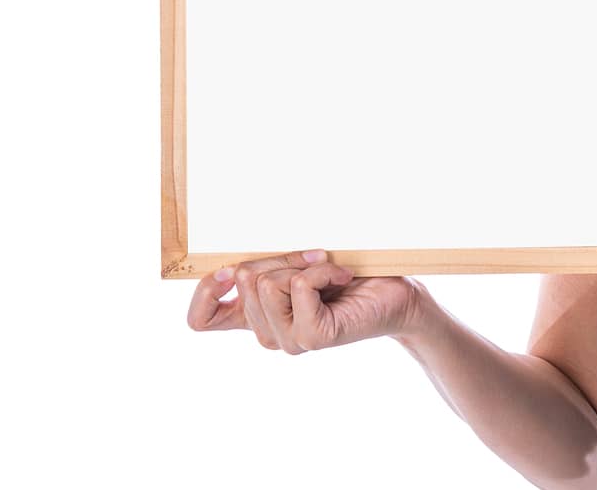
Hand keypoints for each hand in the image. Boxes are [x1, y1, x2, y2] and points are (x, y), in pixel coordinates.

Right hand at [185, 248, 428, 353]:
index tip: (226, 269)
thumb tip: (231, 259)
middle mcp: (269, 333)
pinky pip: (299, 287)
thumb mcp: (294, 263)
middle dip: (279, 256)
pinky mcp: (313, 337)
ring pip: (268, 282)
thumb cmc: (346, 274)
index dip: (203, 292)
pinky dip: (322, 271)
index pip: (200, 321)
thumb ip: (262, 265)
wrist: (395, 292)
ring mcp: (290, 340)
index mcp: (256, 315)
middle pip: (243, 278)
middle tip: (313, 260)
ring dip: (302, 264)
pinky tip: (341, 280)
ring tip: (330, 273)